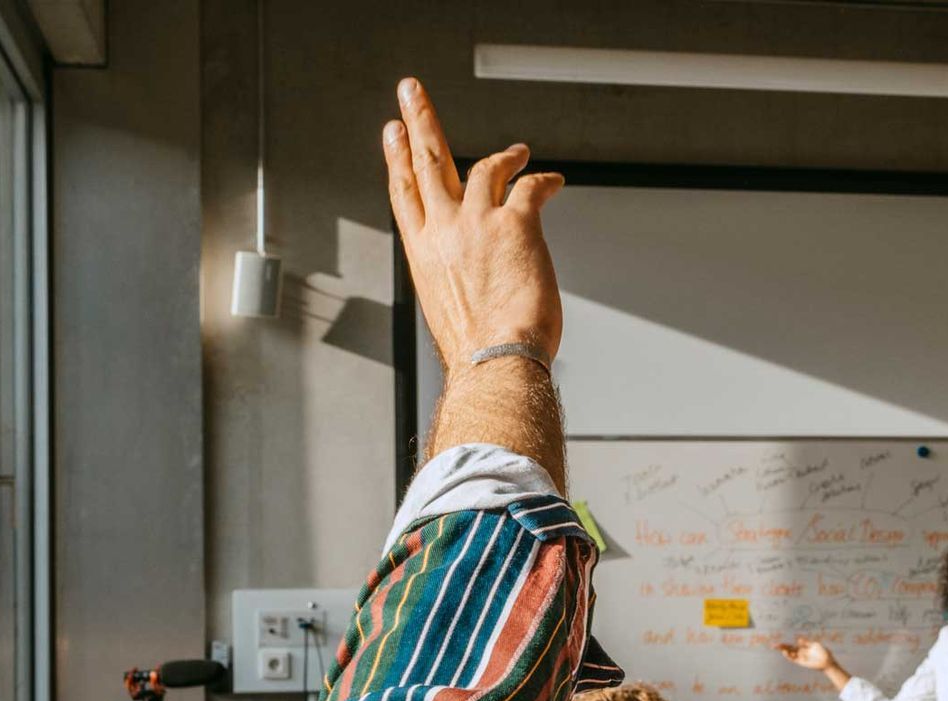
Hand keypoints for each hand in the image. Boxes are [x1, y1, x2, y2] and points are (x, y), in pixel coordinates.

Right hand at [382, 78, 563, 366]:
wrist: (494, 363)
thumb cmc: (479, 351)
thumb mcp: (451, 310)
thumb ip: (457, 280)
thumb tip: (475, 283)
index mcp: (424, 253)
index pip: (404, 193)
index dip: (397, 158)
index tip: (393, 132)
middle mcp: (444, 231)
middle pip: (427, 160)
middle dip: (419, 118)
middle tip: (410, 90)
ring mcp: (477, 223)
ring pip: (482, 164)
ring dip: (504, 153)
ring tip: (518, 150)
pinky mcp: (515, 225)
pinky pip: (530, 186)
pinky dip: (544, 179)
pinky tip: (554, 179)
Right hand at [777, 638, 834, 670]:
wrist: (827, 660)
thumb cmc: (823, 652)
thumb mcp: (814, 645)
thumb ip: (806, 643)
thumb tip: (797, 639)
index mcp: (803, 648)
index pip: (791, 646)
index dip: (785, 645)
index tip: (778, 643)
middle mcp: (800, 653)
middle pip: (788, 649)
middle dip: (781, 647)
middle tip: (773, 645)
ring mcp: (800, 657)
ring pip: (790, 654)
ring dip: (784, 651)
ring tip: (778, 648)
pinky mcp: (802, 662)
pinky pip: (794, 659)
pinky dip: (789, 656)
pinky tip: (785, 652)